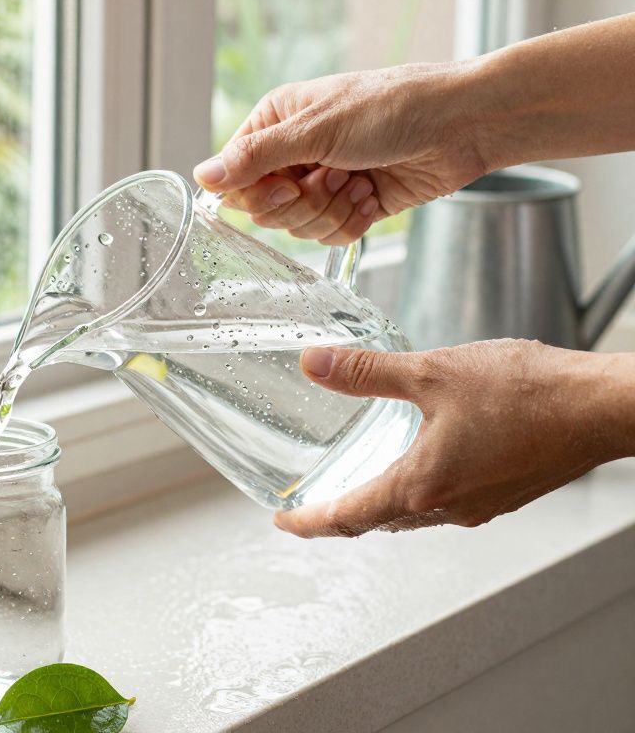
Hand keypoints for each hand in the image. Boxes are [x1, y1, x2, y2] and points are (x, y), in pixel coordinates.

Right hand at [194, 63, 489, 243]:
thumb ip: (256, 157)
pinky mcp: (352, 205)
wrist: (462, 125)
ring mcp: (324, 181)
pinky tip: (374, 193)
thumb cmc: (395, 107)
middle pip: (266, 208)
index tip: (287, 183)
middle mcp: (296, 153)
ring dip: (332, 210)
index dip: (258, 192)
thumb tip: (203, 176)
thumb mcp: (317, 129)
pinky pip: (330, 236)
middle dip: (302, 202)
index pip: (237, 177)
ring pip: (298, 227)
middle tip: (331, 176)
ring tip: (359, 180)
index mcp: (278, 123)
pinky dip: (353, 221)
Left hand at [275, 340, 634, 537]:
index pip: (347, 517)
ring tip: (359, 484)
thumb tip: (315, 365)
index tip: (285, 523)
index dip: (309, 521)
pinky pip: (448, 503)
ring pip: (415, 514)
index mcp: (422, 485)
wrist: (601, 406)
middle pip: (378, 521)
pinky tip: (423, 462)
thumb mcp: (433, 373)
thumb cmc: (528, 393)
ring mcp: (480, 505)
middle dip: (341, 514)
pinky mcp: (505, 495)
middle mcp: (448, 507)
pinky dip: (420, 491)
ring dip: (382, 503)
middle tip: (312, 507)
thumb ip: (367, 373)